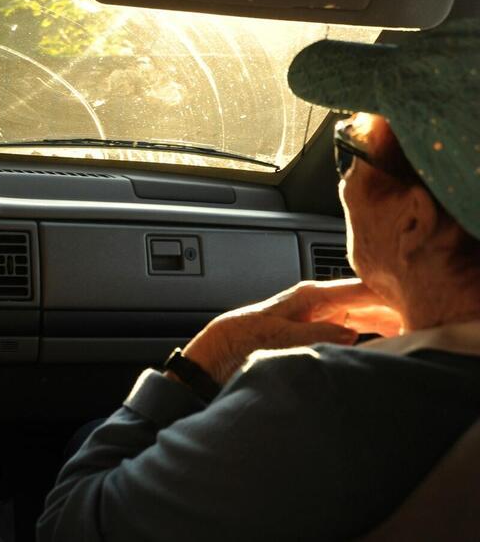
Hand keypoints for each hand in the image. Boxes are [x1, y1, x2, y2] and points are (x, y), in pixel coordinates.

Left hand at [181, 279, 404, 384]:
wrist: (221, 350)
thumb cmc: (244, 338)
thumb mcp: (281, 337)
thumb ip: (318, 333)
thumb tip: (352, 332)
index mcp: (312, 295)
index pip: (361, 288)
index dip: (389, 294)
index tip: (411, 303)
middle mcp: (319, 301)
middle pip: (367, 299)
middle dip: (392, 307)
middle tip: (416, 321)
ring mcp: (320, 314)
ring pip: (363, 312)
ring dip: (385, 320)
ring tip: (407, 330)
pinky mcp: (318, 328)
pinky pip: (353, 325)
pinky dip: (371, 331)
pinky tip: (384, 340)